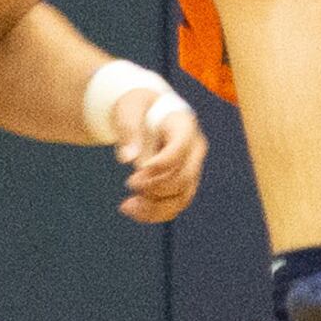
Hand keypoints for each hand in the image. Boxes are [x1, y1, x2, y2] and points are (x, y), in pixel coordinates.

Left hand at [113, 87, 206, 224]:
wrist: (145, 112)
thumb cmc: (137, 107)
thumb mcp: (128, 110)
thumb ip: (128, 130)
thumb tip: (127, 159)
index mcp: (184, 125)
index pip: (179, 150)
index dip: (160, 165)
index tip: (137, 171)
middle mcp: (194, 149)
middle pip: (182, 178)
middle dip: (154, 187)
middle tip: (129, 182)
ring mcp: (191, 168)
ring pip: (181, 198)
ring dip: (154, 208)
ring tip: (126, 206)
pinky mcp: (182, 184)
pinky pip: (174, 206)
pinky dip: (154, 213)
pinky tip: (132, 210)